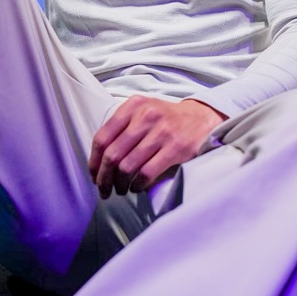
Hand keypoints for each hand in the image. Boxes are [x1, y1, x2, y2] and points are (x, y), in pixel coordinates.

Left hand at [88, 96, 225, 197]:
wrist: (202, 118)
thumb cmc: (166, 119)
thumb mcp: (143, 111)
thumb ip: (122, 127)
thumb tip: (99, 160)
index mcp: (133, 106)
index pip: (102, 137)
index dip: (94, 161)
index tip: (94, 175)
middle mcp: (146, 116)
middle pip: (113, 155)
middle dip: (104, 178)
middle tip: (104, 189)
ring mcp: (162, 131)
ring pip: (127, 166)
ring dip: (120, 184)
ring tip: (121, 189)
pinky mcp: (175, 147)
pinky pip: (146, 173)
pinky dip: (138, 185)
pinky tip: (137, 187)